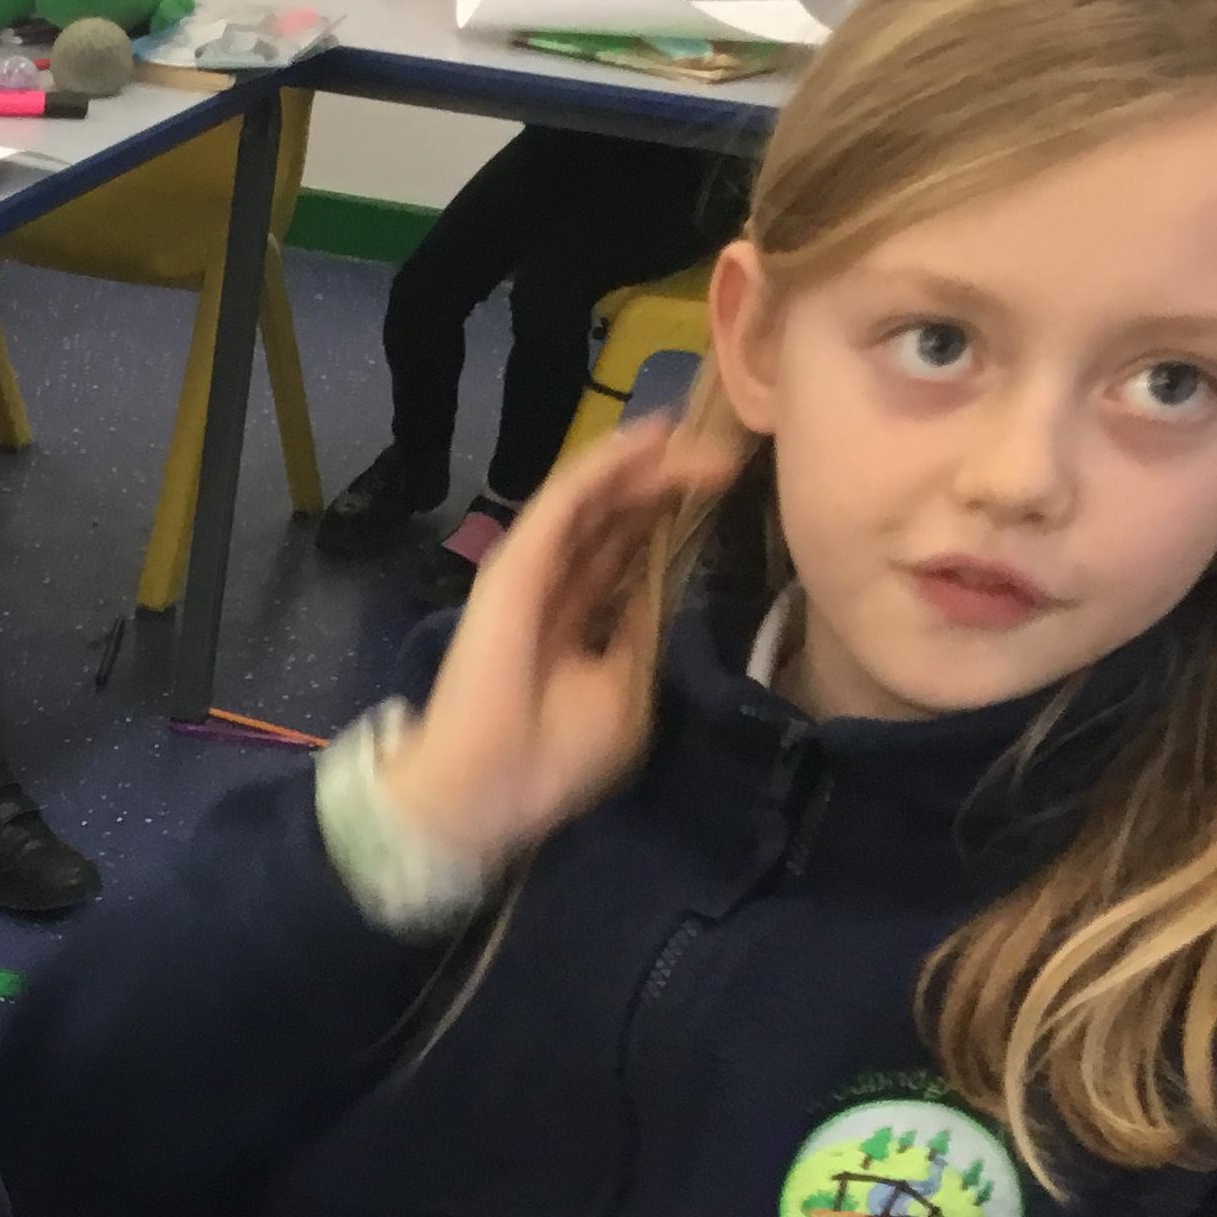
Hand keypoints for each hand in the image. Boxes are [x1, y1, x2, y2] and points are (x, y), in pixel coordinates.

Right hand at [377, 416, 741, 868]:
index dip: (664, 520)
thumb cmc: (556, 754)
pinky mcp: (519, 559)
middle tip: (723, 455)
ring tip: (695, 432)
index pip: (621, 554)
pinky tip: (651, 438)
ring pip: (592, 497)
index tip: (718, 493)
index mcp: (573, 620)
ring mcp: (532, 568)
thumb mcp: (625, 691)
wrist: (493, 783)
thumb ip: (638, 634)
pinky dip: (607, 464)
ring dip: (643, 462)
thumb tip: (657, 591)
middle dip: (664, 483)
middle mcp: (552, 585)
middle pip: (611, 518)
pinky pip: (568, 497)